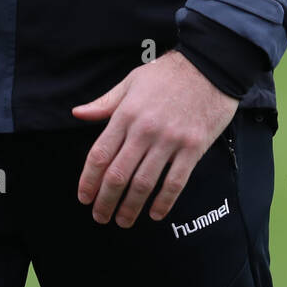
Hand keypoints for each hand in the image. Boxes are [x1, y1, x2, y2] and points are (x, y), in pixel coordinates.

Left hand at [72, 49, 237, 228]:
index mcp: (126, 113)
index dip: (88, 180)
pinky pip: (175, 182)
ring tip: (123, 220)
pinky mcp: (193, 147)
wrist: (209, 65)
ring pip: (144, 183)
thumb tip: (78, 113)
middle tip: (99, 216)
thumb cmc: (167, 73)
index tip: (84, 197)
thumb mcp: (131, 82)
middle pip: (118, 174)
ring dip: (130, 207)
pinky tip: (154, 214)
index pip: (100, 154)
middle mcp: (145, 129)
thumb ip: (105, 103)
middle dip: (105, 200)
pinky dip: (163, 202)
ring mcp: (170, 140)